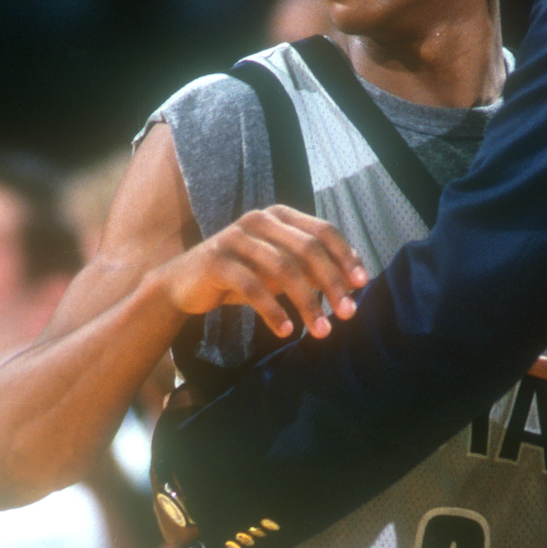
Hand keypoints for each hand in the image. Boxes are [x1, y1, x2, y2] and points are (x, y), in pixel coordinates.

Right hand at [160, 205, 368, 340]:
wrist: (185, 284)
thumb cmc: (241, 275)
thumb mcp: (279, 269)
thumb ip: (310, 268)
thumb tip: (354, 280)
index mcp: (279, 216)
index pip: (323, 230)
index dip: (345, 256)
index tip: (361, 284)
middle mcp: (260, 220)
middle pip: (307, 249)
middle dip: (332, 282)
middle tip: (349, 313)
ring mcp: (236, 238)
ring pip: (282, 269)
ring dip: (307, 303)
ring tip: (322, 331)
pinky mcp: (216, 260)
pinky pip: (252, 287)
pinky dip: (273, 311)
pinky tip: (286, 331)